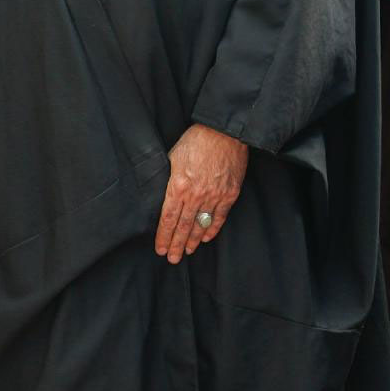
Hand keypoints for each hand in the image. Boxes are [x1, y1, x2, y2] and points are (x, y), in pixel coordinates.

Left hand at [155, 124, 248, 263]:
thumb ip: (170, 180)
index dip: (163, 236)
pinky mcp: (230, 193)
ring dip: (193, 240)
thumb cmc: (196, 141)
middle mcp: (195, 195)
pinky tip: (207, 238)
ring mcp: (214, 195)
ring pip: (201, 225)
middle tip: (172, 259)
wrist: (224, 131)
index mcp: (178, 187)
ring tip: (187, 251)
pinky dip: (213, 229)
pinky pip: (220, 216)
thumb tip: (165, 195)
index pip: (168, 219)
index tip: (160, 249)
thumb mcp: (173, 157)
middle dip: (176, 245)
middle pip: (183, 227)